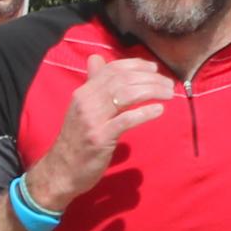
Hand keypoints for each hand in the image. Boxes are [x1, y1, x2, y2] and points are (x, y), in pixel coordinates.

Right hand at [28, 57, 168, 212]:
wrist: (61, 171)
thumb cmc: (76, 140)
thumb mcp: (82, 108)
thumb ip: (91, 84)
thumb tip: (96, 59)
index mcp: (83, 93)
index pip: (112, 69)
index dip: (136, 65)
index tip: (154, 68)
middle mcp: (86, 102)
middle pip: (123, 80)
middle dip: (150, 78)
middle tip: (168, 83)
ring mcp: (92, 120)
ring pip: (127, 95)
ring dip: (152, 91)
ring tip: (169, 94)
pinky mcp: (100, 138)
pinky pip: (126, 120)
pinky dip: (145, 113)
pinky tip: (159, 110)